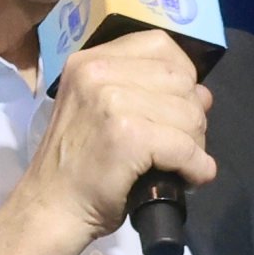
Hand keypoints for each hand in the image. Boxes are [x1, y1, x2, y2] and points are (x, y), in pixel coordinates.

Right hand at [0, 34, 213, 254]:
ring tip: (178, 164)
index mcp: (90, 61)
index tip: (178, 106)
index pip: (161, 45)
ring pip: (190, 113)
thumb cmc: (80, 167)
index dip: (183, 75)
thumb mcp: (103, 112)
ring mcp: (111, 101)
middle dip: (192, 116)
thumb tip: (203, 94)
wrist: (50, 210)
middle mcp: (97, 72)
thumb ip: (146, 93)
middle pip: (182, 80)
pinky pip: (186, 147)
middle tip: (178, 145)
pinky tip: (189, 178)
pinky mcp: (127, 135)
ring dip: (195, 144)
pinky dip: (197, 167)